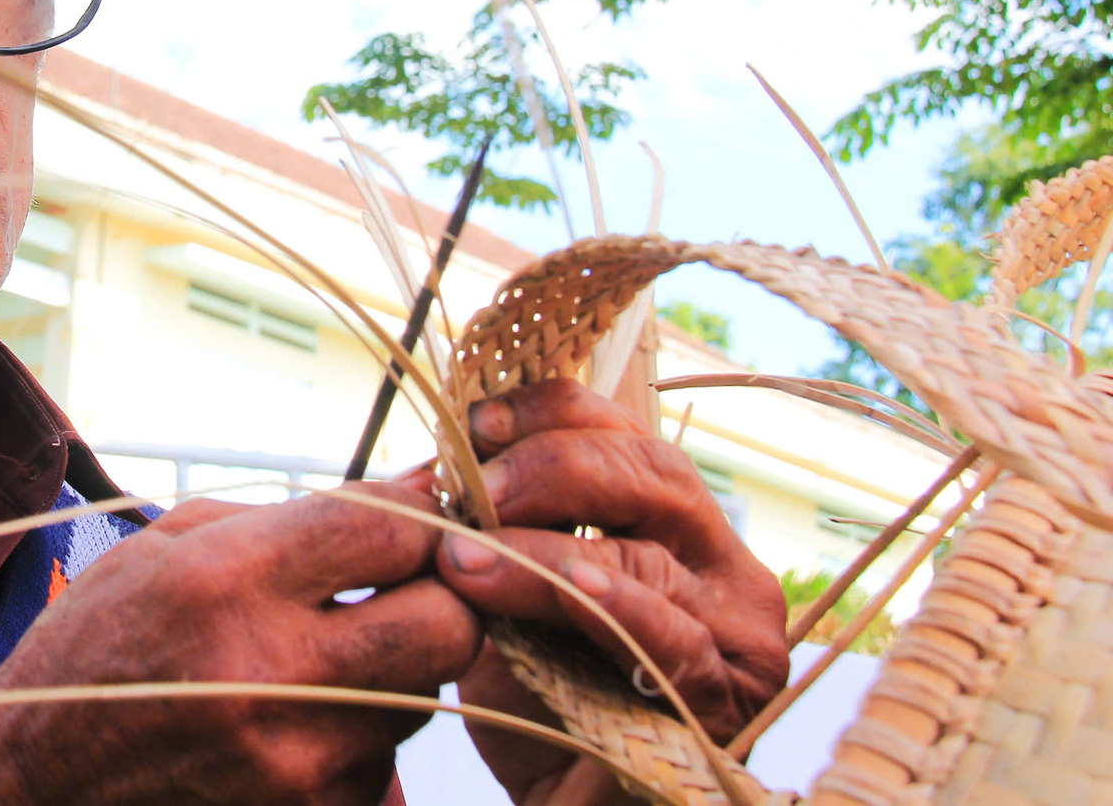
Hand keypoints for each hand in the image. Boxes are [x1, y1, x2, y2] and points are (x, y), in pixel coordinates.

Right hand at [0, 479, 482, 804]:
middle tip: (398, 590)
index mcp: (230, 579)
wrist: (35, 774)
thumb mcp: (178, 542)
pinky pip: (384, 765)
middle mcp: (270, 674)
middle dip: (440, 599)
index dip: (420, 519)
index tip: (410, 522)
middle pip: (448, 627)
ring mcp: (293, 762)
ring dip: (393, 671)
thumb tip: (420, 486)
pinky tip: (294, 722)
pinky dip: (358, 737)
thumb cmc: (103, 641)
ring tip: (316, 660)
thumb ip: (303, 515)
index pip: (398, 532)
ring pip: (423, 699)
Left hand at [437, 379, 787, 802]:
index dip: (552, 412)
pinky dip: (612, 606)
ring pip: (646, 557)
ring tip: (465, 558)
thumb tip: (441, 458)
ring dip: (544, 550)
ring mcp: (737, 632)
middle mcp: (722, 565)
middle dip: (548, 467)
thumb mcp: (509, 590)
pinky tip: (568, 590)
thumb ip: (497, 524)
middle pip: (651, 473)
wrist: (564, 804)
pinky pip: (670, 638)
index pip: (626, 432)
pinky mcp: (726, 699)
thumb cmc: (539, 695)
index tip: (474, 422)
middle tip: (468, 490)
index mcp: (676, 523)